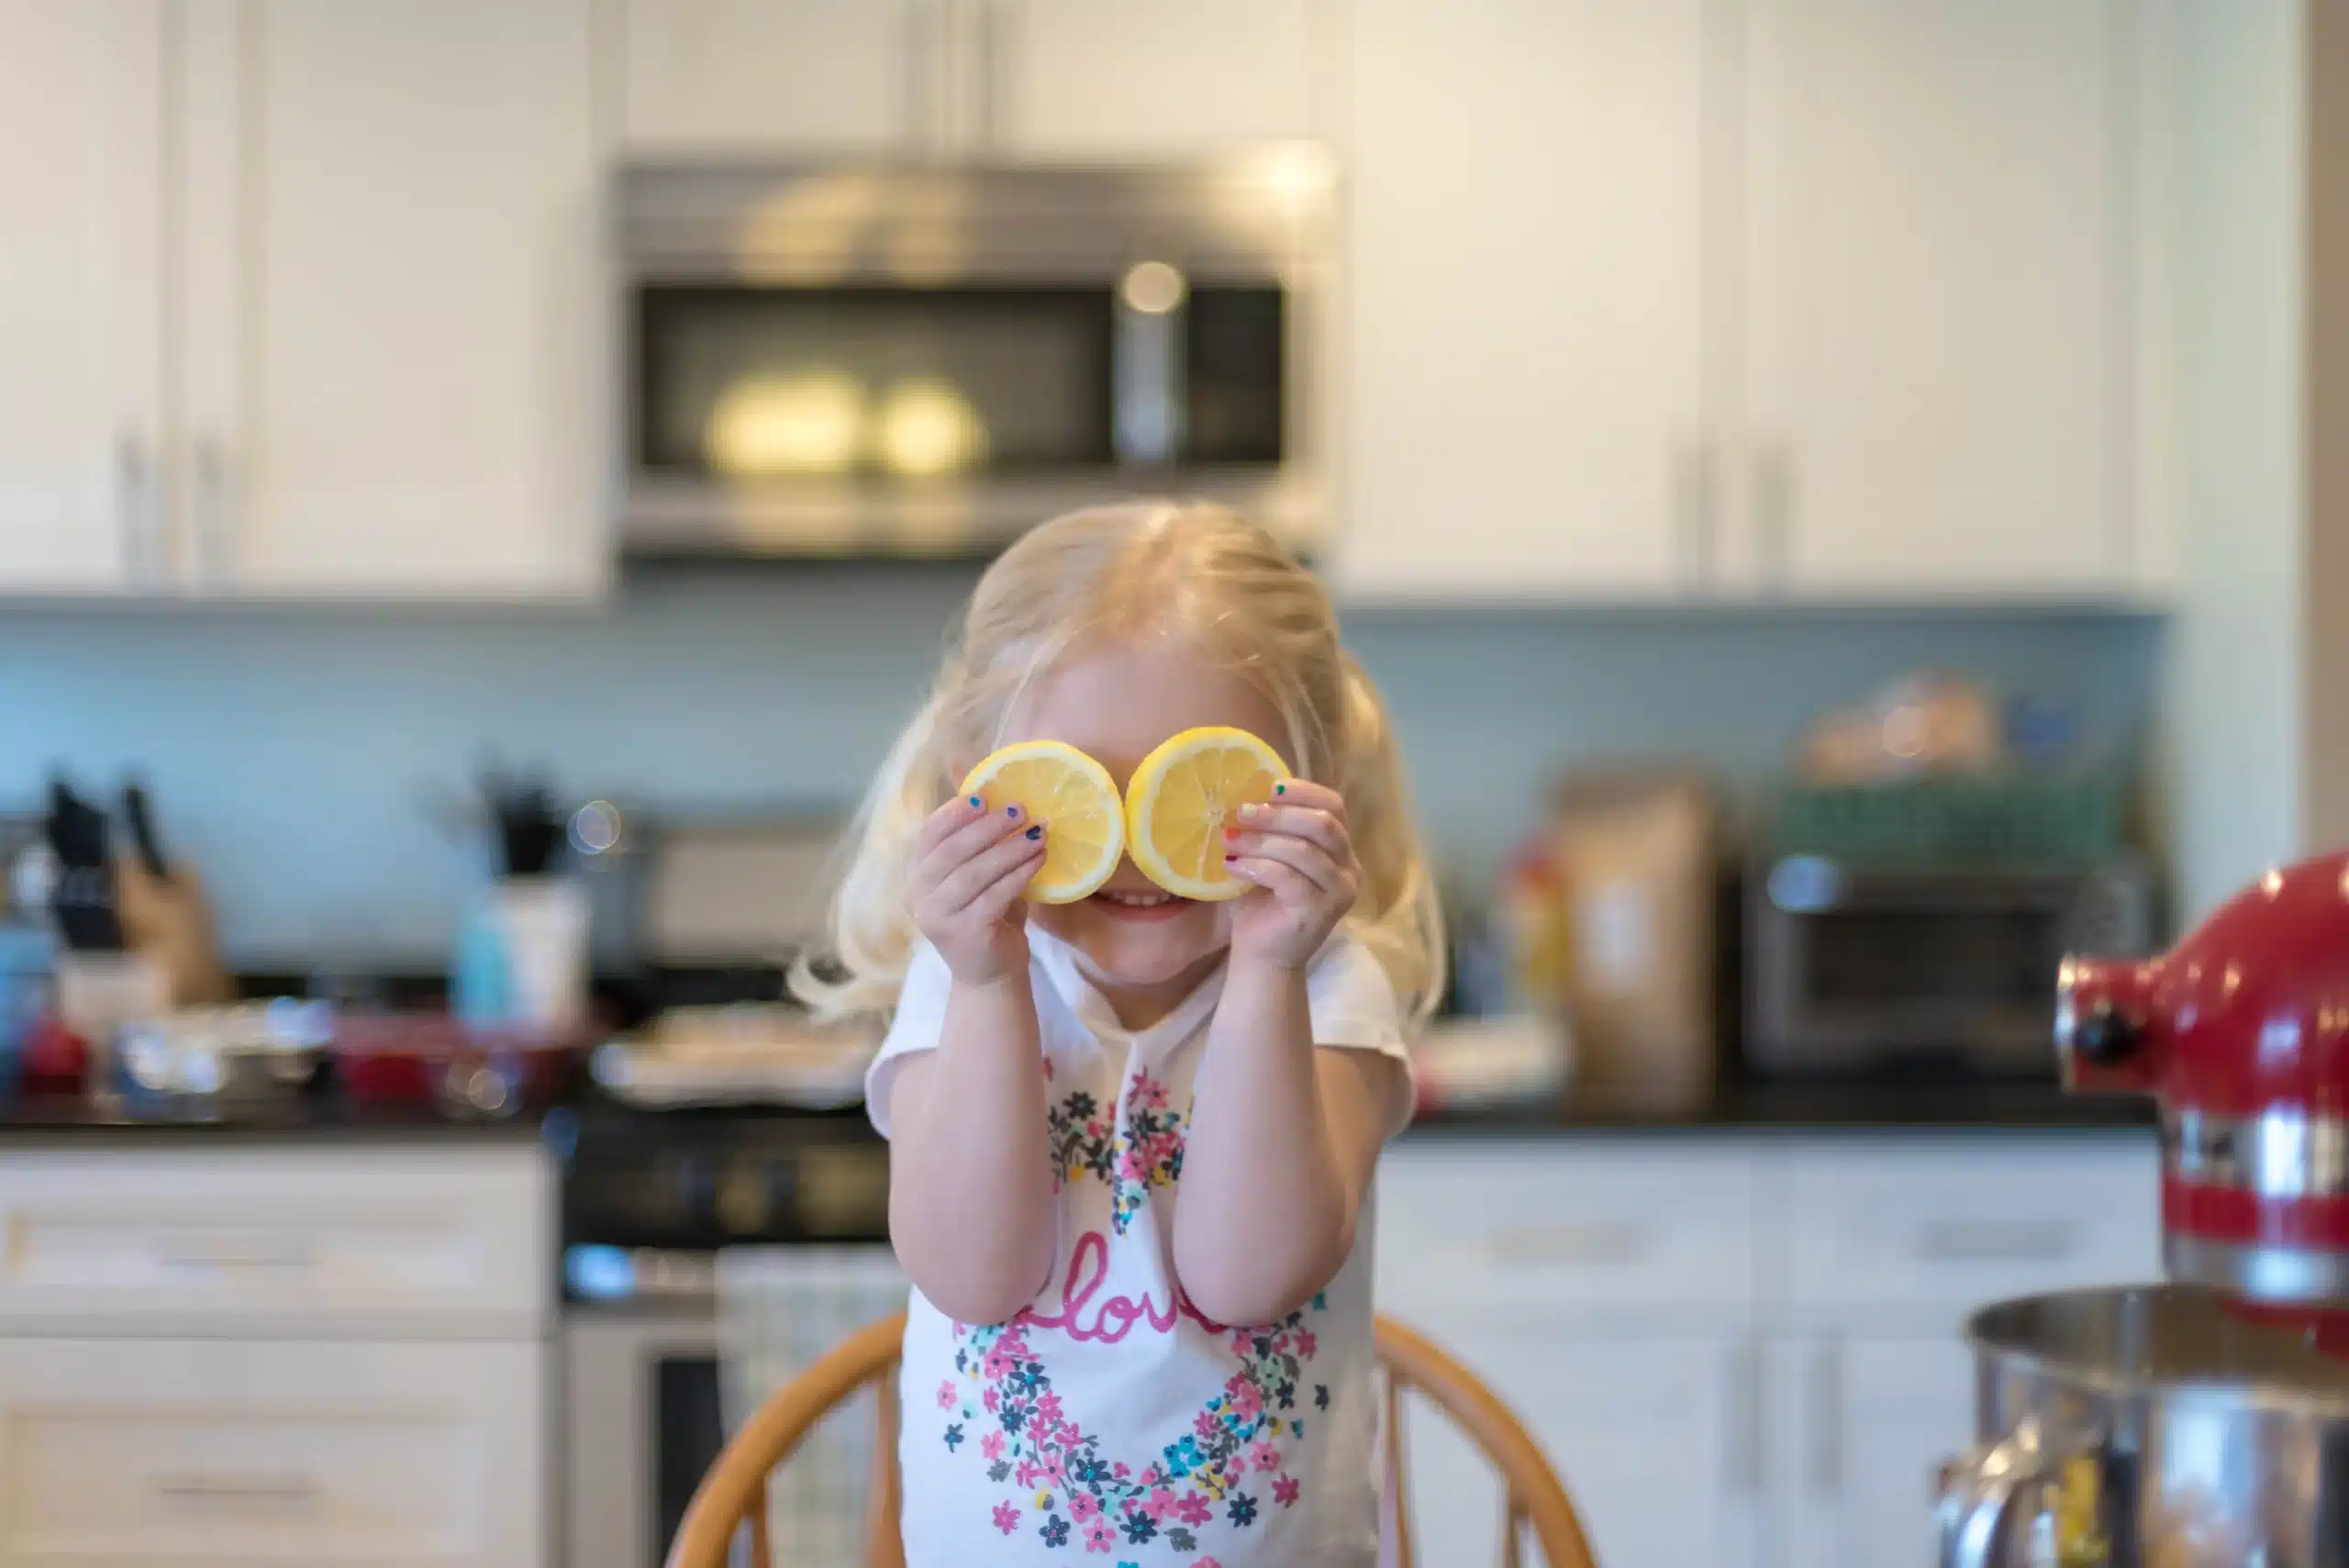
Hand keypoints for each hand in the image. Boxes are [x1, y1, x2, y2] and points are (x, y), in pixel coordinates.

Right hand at [911, 795, 1046, 985]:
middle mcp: (918, 896)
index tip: (985, 796)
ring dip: (1010, 848)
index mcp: (916, 877)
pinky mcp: (965, 932)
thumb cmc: (985, 917)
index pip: (929, 836)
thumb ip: (975, 846)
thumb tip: (999, 799)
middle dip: (988, 827)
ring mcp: (937, 917)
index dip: (955, 813)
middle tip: (1020, 810)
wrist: (990, 974)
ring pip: (974, 872)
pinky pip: (995, 894)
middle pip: (951, 851)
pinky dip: (1019, 873)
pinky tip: (1039, 860)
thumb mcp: (975, 878)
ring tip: (1038, 833)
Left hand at [1222, 780, 1358, 971]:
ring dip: (1260, 841)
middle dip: (1277, 814)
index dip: (1302, 791)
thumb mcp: (1270, 857)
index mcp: (1340, 849)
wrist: (1263, 957)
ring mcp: (1338, 893)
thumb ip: (1271, 828)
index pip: (1334, 806)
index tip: (1266, 786)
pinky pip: (1288, 878)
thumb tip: (1246, 790)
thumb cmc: (1263, 902)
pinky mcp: (1318, 912)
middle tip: (1240, 812)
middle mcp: (1349, 869)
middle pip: (1322, 824)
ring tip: (1228, 839)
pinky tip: (1233, 867)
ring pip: (1303, 851)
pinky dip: (1257, 867)